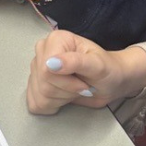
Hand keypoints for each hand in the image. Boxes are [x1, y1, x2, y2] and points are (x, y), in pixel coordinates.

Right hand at [26, 31, 144, 114]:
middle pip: (43, 84)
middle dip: (66, 91)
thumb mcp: (98, 65)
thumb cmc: (108, 70)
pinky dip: (52, 106)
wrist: (111, 83)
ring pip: (39, 96)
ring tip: (75, 90)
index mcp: (56, 40)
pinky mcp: (37, 85)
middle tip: (83, 86)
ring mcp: (37, 69)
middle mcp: (43, 52)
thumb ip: (76, 62)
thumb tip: (50, 63)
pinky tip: (64, 98)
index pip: (46, 70)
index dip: (66, 82)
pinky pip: (35, 103)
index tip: (84, 82)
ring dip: (61, 99)